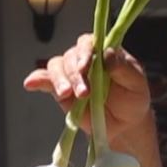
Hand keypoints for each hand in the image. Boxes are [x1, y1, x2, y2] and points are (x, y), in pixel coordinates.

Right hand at [23, 33, 152, 142]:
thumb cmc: (133, 98)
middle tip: (84, 92)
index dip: (84, 52)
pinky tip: (30, 84)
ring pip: (56, 68)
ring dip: (59, 80)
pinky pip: (45, 81)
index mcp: (103, 50)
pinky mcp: (61, 90)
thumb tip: (107, 54)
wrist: (125, 123)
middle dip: (74, 74)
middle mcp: (83, 58)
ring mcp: (70, 74)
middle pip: (70, 57)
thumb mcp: (136, 83)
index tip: (85, 66)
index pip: (88, 42)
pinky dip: (37, 81)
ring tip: (67, 95)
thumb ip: (123, 68)